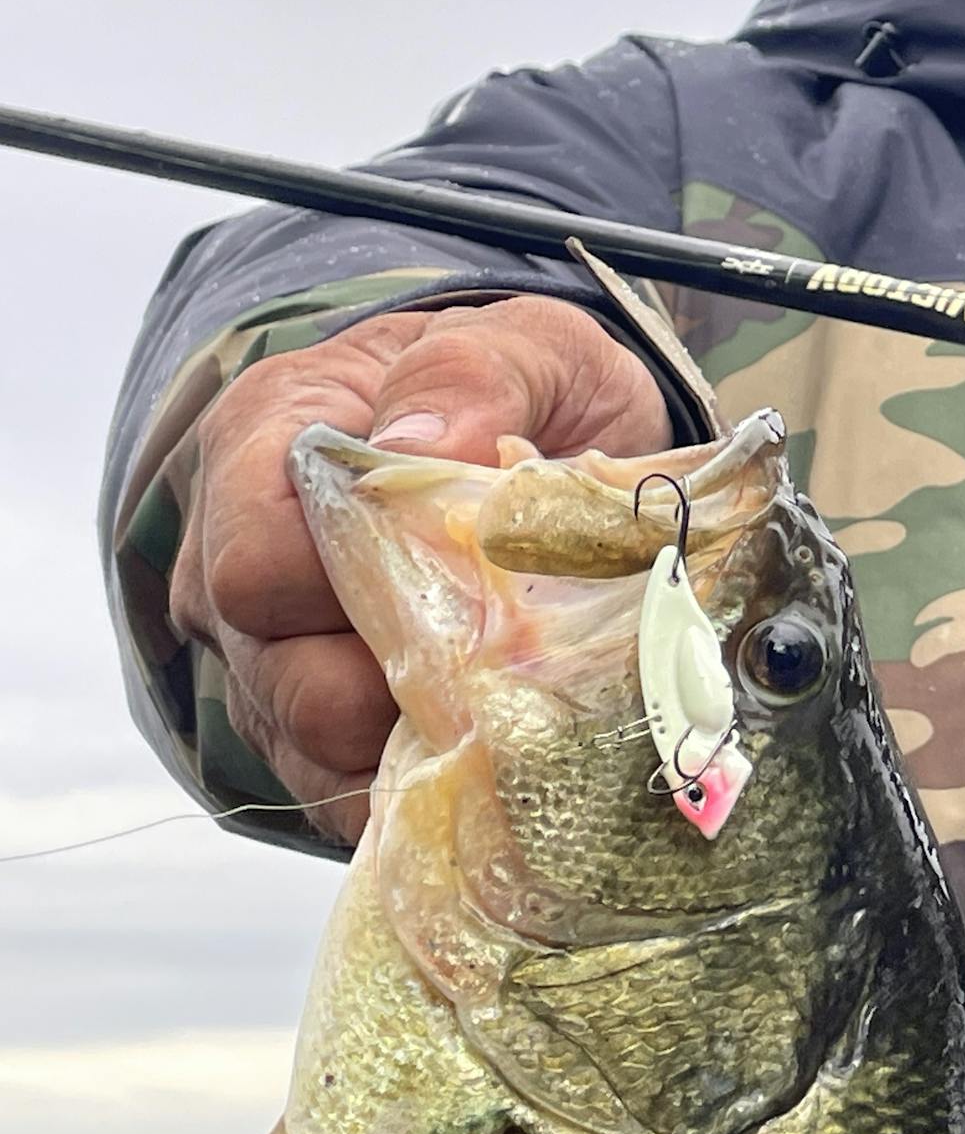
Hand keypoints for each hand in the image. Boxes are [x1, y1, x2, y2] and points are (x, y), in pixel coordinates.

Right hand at [167, 296, 669, 841]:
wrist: (555, 431)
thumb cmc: (524, 384)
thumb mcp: (526, 345)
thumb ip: (469, 375)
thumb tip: (410, 449)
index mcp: (265, 445)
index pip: (257, 563)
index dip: (351, 594)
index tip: (462, 582)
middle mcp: (240, 560)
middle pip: (281, 674)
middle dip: (403, 681)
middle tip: (517, 661)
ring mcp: (273, 651)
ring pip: (311, 746)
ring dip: (420, 739)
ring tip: (519, 707)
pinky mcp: (321, 723)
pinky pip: (345, 788)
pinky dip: (422, 782)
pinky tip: (496, 757)